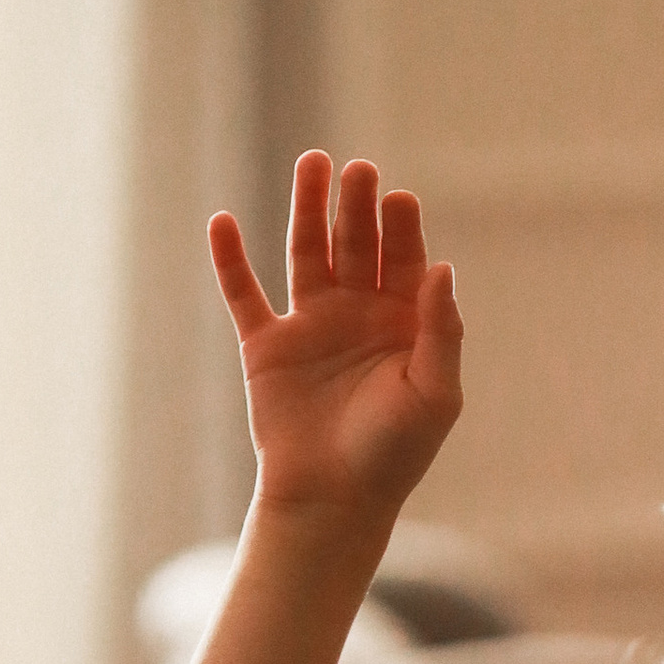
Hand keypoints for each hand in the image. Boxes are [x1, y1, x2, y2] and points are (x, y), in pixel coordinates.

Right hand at [210, 152, 462, 526]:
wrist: (333, 500)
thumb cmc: (393, 453)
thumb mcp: (435, 394)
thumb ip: (440, 331)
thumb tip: (443, 267)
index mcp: (403, 323)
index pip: (404, 259)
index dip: (402, 228)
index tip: (399, 200)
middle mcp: (357, 314)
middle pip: (356, 244)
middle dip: (357, 206)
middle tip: (359, 170)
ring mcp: (310, 325)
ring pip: (306, 252)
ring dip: (306, 209)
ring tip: (312, 163)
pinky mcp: (266, 346)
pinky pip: (244, 294)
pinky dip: (230, 260)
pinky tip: (220, 221)